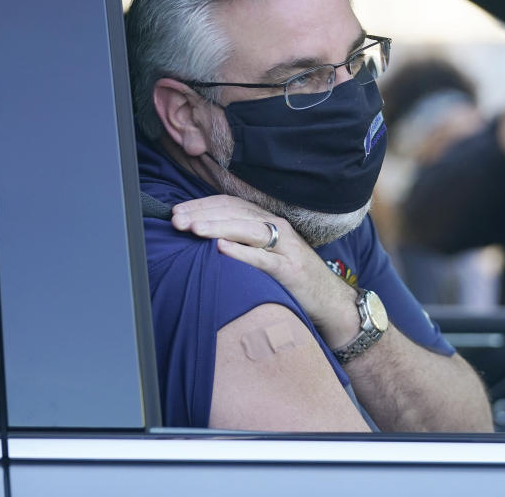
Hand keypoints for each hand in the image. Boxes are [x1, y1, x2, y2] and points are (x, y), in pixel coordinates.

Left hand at [171, 195, 358, 347]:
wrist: (329, 300)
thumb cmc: (292, 277)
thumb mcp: (266, 253)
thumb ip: (242, 241)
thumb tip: (202, 238)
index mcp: (268, 222)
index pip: (230, 204)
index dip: (202, 205)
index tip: (176, 211)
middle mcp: (277, 228)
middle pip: (236, 213)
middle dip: (203, 215)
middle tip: (175, 220)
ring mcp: (285, 248)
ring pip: (248, 230)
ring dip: (218, 228)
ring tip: (193, 230)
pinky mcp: (290, 270)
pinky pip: (263, 259)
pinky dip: (242, 252)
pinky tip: (221, 249)